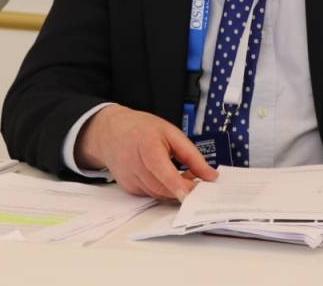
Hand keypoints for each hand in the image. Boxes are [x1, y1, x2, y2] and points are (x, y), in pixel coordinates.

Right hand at [75, 104, 217, 200]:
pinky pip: (151, 194)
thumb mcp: (171, 132)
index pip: (162, 170)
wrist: (111, 132)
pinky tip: (168, 177)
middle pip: (163, 187)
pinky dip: (163, 190)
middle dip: (183, 189)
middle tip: (200, 183)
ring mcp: (129, 179)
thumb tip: (211, 175)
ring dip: (175, 190)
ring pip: (158, 194)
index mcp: (147, 146)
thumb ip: (192, 155)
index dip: (177, 185)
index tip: (192, 194)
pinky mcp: (128, 188)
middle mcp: (135, 165)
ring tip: (186, 176)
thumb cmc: (142, 129)